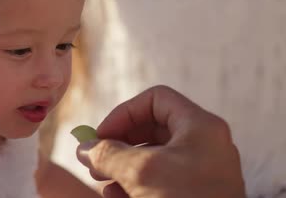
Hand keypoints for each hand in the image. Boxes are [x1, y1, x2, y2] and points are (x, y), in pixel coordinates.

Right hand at [76, 86, 245, 197]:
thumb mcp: (139, 172)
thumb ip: (107, 153)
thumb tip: (83, 147)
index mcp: (200, 127)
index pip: (155, 99)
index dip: (123, 113)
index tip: (101, 136)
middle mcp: (204, 145)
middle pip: (151, 128)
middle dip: (118, 144)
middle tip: (95, 160)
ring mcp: (202, 171)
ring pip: (153, 157)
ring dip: (122, 166)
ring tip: (102, 182)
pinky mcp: (195, 193)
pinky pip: (161, 180)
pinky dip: (136, 184)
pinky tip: (116, 197)